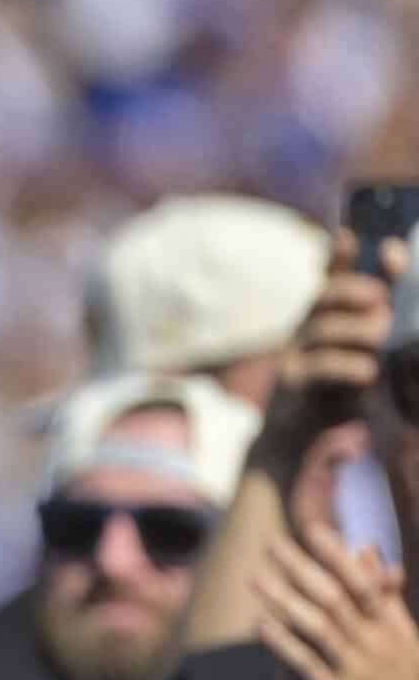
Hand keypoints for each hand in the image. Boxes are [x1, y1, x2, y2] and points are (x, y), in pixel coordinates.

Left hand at [253, 524, 418, 679]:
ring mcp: (356, 672)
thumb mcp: (406, 641)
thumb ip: (385, 597)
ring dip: (285, 599)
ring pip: (318, 627)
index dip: (338, 556)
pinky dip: (283, 642)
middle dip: (302, 569)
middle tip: (271, 544)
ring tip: (255, 578)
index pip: (365, 585)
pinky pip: (306, 664)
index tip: (312, 529)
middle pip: (336, 599)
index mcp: (396, 631)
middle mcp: (377, 647)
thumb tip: (368, 550)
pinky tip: (260, 624)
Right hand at [260, 231, 399, 481]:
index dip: (338, 257)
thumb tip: (389, 303)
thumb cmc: (328, 397)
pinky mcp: (292, 383)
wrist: (289, 442)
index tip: (355, 237)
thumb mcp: (355, 360)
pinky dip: (353, 366)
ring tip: (381, 337)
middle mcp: (298, 332)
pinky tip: (370, 373)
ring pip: (327, 328)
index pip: (326, 280)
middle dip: (356, 290)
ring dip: (362, 329)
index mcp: (314, 321)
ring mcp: (291, 356)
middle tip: (380, 302)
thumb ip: (370, 332)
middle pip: (324, 295)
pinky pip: (325, 365)